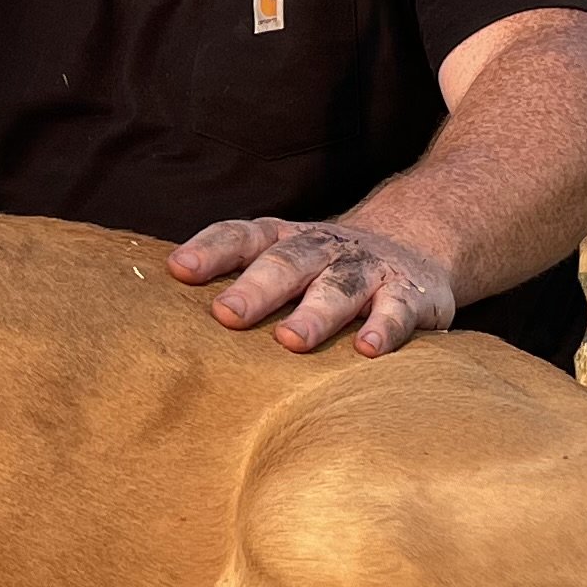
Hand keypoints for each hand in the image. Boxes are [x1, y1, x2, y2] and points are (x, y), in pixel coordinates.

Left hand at [169, 217, 456, 355]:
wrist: (420, 241)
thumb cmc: (329, 266)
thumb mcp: (289, 260)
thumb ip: (243, 280)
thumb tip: (167, 317)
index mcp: (287, 239)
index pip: (243, 236)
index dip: (211, 250)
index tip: (179, 269)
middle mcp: (324, 248)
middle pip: (288, 262)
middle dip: (257, 287)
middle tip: (227, 315)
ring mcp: (369, 269)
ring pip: (339, 286)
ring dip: (315, 312)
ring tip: (290, 340)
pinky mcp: (410, 294)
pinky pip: (397, 311)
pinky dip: (383, 329)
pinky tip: (366, 350)